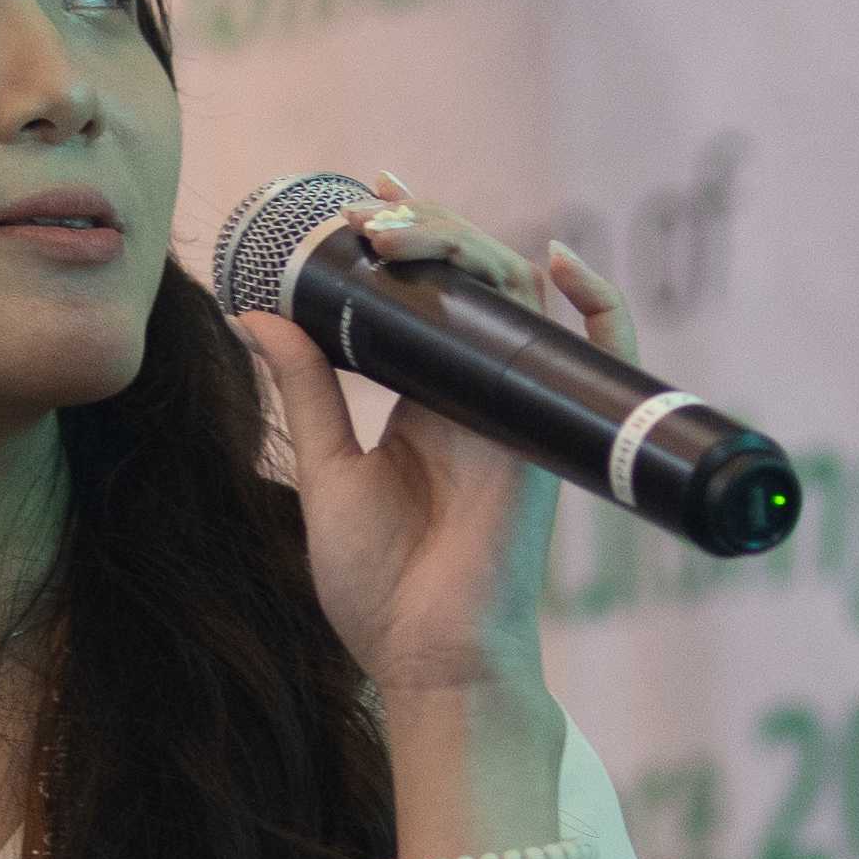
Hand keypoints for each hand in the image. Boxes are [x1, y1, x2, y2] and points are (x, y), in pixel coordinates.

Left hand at [234, 175, 631, 704]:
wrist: (426, 661)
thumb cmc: (380, 589)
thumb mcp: (326, 472)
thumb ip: (306, 391)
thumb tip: (258, 311)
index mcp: (426, 400)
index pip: (428, 295)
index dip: (406, 236)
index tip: (361, 197)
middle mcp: (476, 394)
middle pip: (472, 279)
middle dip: (426, 225)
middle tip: (368, 205)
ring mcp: (516, 410)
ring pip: (518, 296)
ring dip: (469, 243)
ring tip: (402, 224)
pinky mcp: (547, 437)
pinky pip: (600, 359)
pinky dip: (599, 304)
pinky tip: (559, 259)